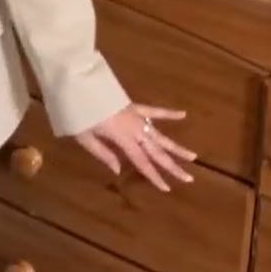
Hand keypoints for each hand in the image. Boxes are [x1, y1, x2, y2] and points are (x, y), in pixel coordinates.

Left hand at [75, 106, 194, 192]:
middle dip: (172, 165)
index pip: (142, 161)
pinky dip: (168, 113)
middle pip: (156, 151)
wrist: (78, 83)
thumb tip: (119, 170)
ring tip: (193, 156)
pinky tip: (183, 114)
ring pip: (160, 134)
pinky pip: (154, 110)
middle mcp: (134, 128)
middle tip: (189, 178)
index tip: (167, 188)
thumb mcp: (84, 137)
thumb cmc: (77, 112)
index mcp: (122, 138)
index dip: (154, 176)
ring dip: (175, 146)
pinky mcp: (134, 106)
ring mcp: (136, 116)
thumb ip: (103, 153)